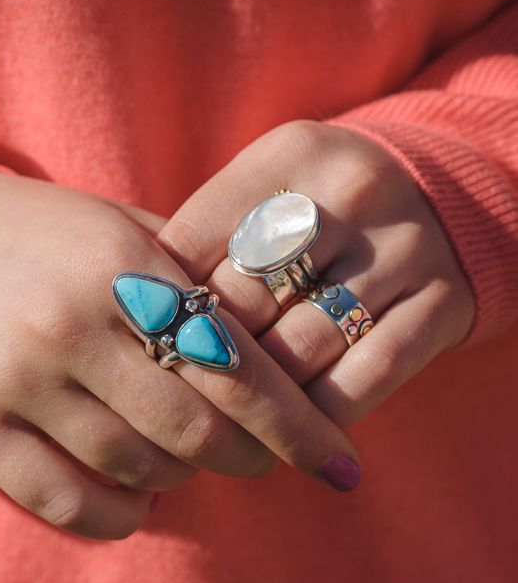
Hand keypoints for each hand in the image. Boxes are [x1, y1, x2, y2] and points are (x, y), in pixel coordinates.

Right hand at [0, 171, 359, 539]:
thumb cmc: (35, 235)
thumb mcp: (115, 227)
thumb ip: (189, 274)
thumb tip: (268, 338)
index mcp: (118, 264)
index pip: (234, 364)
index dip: (296, 425)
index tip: (339, 463)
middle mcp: (70, 324)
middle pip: (196, 429)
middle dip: (251, 457)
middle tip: (267, 459)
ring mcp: (17, 381)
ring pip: (139, 468)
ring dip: (184, 476)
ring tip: (190, 458)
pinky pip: (68, 502)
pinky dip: (121, 514)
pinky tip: (138, 496)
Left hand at [158, 120, 474, 434]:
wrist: (442, 196)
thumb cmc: (320, 207)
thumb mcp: (267, 190)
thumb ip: (208, 236)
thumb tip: (139, 315)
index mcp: (288, 155)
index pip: (192, 246)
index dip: (158, 308)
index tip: (139, 348)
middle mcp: (350, 191)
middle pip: (241, 302)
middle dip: (201, 358)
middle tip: (172, 395)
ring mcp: (403, 247)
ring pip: (298, 350)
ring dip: (256, 397)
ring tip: (224, 422)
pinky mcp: (442, 302)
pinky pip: (363, 377)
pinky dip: (318, 414)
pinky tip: (292, 427)